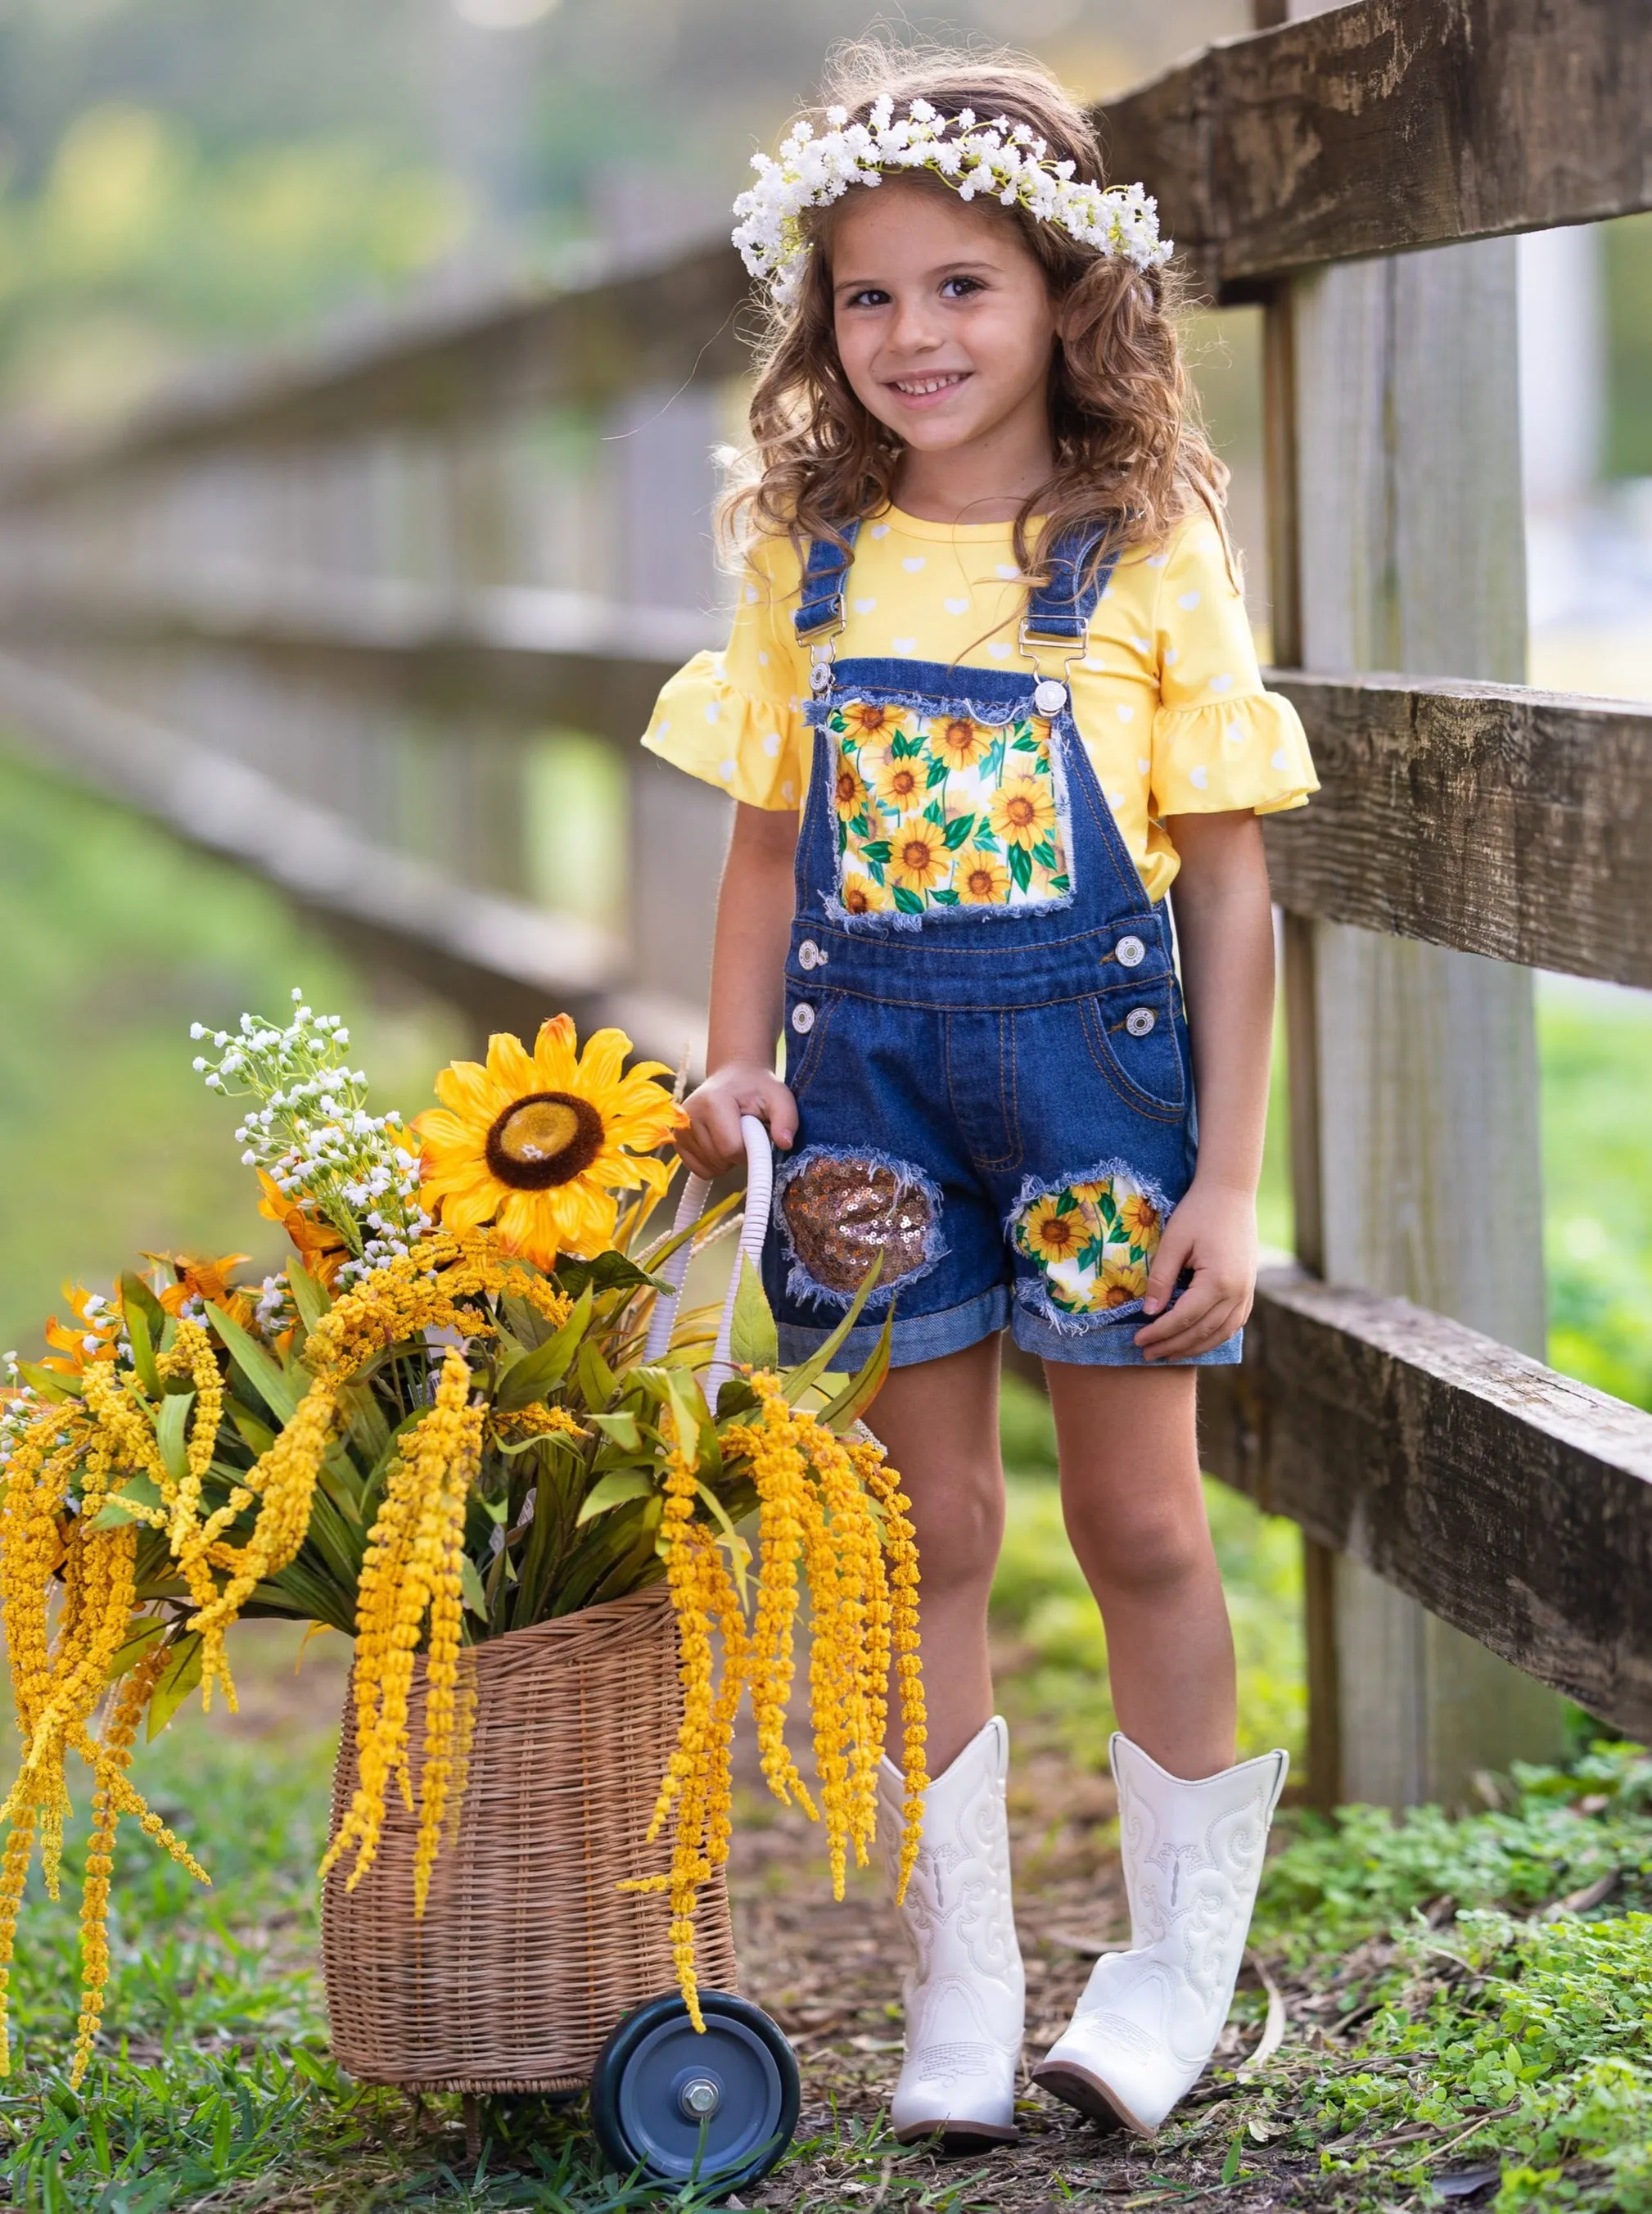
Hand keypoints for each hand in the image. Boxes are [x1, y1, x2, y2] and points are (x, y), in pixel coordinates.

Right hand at [677, 1061, 797, 1179]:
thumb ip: (787, 1119)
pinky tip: (720, 1143)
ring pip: (709, 1168)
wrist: (734, 1076)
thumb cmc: (757, 1089)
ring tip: (733, 1135)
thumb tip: (785, 1143)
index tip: (757, 1138)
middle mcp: (689, 1115)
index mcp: (712, 1102)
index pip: (731, 1148)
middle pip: (719, 1160)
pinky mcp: (677, 1140)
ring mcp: (680, 1128)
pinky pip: (698, 1170)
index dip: (750, 1151)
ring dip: (727, 1161)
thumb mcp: (779, 1098)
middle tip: (746, 1134)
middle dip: (738, 1156)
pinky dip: (714, 1164)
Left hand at [1132, 1179, 1256, 1361]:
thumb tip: (1149, 1312)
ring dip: (1195, 1347)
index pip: (1183, 1318)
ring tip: (1169, 1354)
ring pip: (1221, 1333)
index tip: (1138, 1340)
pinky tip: (1198, 1340)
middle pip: (1202, 1331)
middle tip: (1147, 1354)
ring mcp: (1247, 1292)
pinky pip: (1234, 1323)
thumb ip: (1160, 1279)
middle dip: (1173, 1346)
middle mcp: (1238, 1292)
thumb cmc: (1198, 1212)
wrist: (1231, 1192)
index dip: (1159, 1333)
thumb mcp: (1173, 1242)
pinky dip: (1215, 1336)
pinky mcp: (1249, 1288)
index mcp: (1218, 1281)